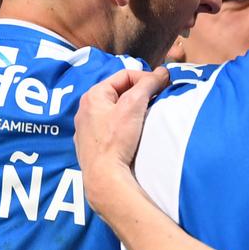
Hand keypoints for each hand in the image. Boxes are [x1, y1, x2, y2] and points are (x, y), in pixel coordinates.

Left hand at [75, 68, 169, 205]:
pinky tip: (132, 135)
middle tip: (157, 101)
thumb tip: (162, 72)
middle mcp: (86, 110)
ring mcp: (87, 129)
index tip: (162, 87)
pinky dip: (123, 127)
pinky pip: (110, 128)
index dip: (147, 78)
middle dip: (140, 94)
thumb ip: (148, 84)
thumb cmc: (116, 140)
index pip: (125, 75)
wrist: (104, 177)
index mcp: (93, 95)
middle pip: (119, 92)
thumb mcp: (134, 105)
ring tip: (147, 118)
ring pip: (115, 110)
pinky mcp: (91, 146)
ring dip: (132, 111)